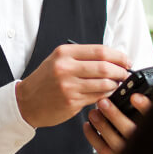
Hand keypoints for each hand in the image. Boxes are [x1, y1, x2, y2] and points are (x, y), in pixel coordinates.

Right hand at [15, 44, 129, 127]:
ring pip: (104, 84)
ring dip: (115, 85)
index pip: (99, 51)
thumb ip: (82, 58)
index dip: (118, 56)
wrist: (26, 102)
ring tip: (118, 84)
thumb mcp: (58, 60)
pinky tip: (108, 94)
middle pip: (104, 67)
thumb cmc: (45, 80)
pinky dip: (106, 95)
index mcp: (64, 53)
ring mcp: (69, 86)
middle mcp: (66, 68)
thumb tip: (112, 58)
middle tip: (126, 74)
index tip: (126, 60)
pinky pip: (97, 97)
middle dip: (120, 71)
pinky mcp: (72, 102)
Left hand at [84, 93, 150, 153]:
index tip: (135, 97)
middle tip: (103, 102)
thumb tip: (129, 86)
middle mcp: (141, 144)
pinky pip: (100, 148)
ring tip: (93, 112)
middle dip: (114, 115)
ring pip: (113, 140)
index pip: (151, 118)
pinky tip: (88, 124)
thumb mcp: (141, 118)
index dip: (144, 107)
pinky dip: (92, 135)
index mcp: (152, 130)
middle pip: (129, 130)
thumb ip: (139, 108)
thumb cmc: (135, 132)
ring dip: (101, 124)